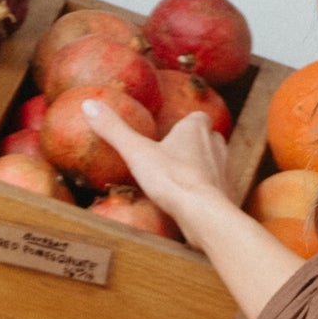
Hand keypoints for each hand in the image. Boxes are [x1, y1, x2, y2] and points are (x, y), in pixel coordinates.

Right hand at [82, 100, 231, 243]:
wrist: (204, 214)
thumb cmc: (171, 178)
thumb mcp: (136, 152)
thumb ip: (114, 129)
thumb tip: (89, 104)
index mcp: (196, 128)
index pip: (197, 117)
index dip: (187, 123)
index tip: (173, 130)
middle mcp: (216, 145)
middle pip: (208, 138)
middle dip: (196, 144)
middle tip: (174, 153)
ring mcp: (225, 170)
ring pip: (215, 162)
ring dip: (202, 167)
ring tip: (180, 177)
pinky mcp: (228, 194)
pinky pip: (216, 188)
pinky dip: (206, 191)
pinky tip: (191, 201)